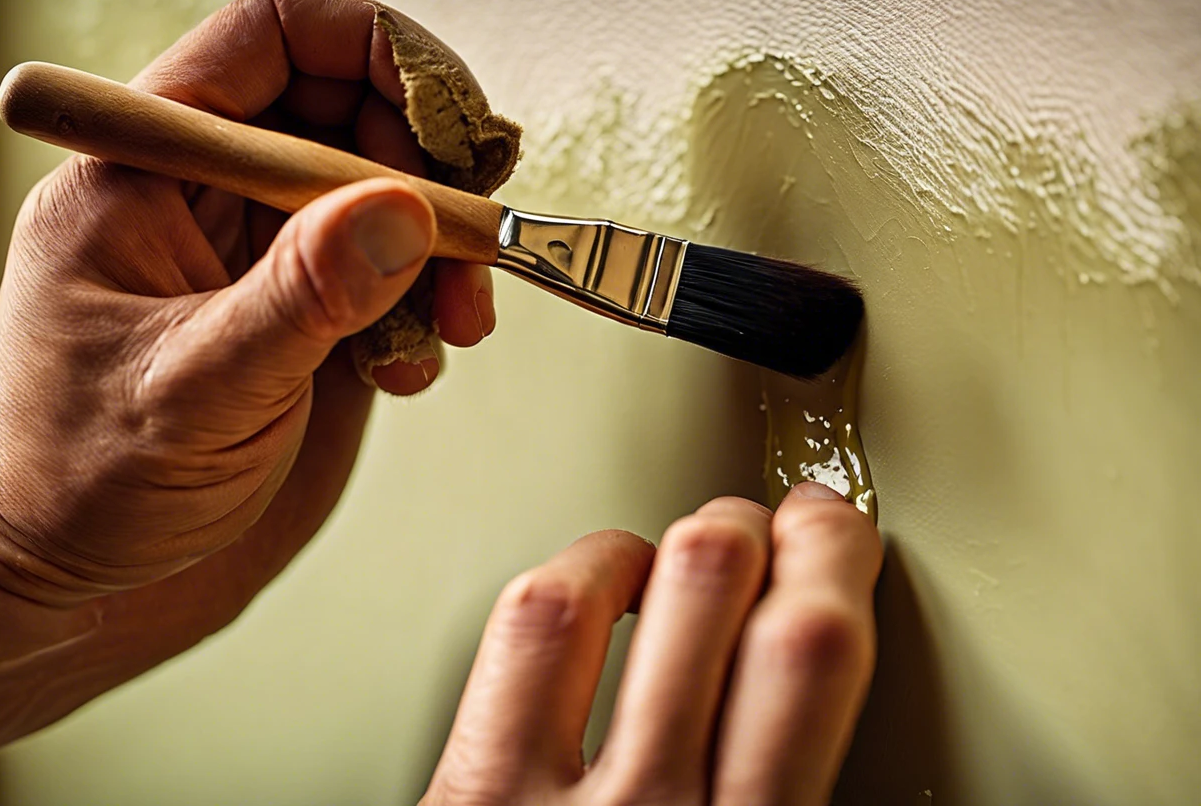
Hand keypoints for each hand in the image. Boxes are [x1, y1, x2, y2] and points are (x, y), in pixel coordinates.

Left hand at [0, 0, 493, 748]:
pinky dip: (433, 308)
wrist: (78, 575)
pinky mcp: (313, 312)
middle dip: (433, 168)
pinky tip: (412, 367)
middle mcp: (218, 194)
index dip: (382, 55)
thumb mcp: (190, 389)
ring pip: (394, 195)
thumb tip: (400, 208)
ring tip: (454, 321)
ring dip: (447, 248)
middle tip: (474, 240)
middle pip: (359, 110)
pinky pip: (400, 273)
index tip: (450, 133)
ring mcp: (271, 255)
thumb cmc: (80, 480)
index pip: (280, 37)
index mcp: (154, 167)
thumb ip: (298, 297)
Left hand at [425, 482, 882, 805]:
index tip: (831, 527)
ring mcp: (540, 801)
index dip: (830, 553)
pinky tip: (591, 592)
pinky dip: (568, 581)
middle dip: (755, 525)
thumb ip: (789, 784)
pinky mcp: (465, 797)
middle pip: (710, 590)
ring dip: (655, 546)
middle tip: (768, 519)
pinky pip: (517, 640)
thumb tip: (824, 705)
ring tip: (685, 549)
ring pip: (594, 594)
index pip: (811, 652)